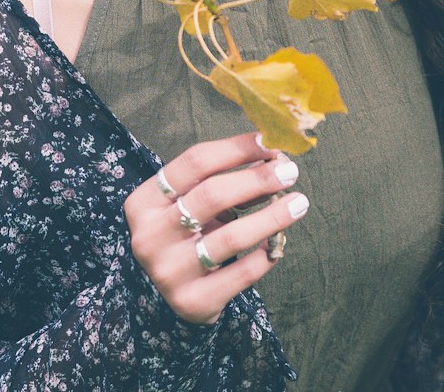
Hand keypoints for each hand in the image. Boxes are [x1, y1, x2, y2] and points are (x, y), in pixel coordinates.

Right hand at [124, 132, 307, 324]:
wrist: (166, 296)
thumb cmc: (184, 235)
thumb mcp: (192, 204)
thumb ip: (226, 181)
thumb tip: (273, 161)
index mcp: (144, 202)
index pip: (195, 163)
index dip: (236, 148)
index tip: (270, 142)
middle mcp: (149, 236)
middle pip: (211, 196)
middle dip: (257, 179)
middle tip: (290, 170)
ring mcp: (168, 272)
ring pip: (230, 237)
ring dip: (271, 216)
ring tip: (299, 202)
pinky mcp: (192, 301)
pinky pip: (241, 273)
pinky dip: (265, 254)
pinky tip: (279, 242)